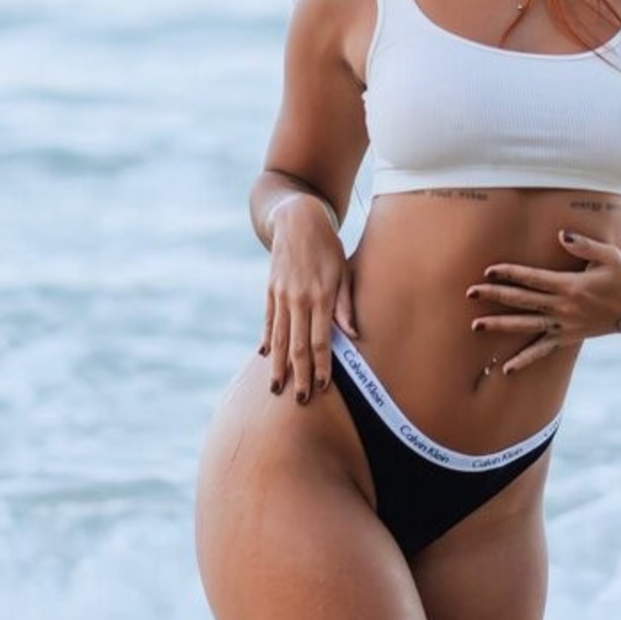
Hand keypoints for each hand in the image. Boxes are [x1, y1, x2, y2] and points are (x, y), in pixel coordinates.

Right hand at [259, 195, 358, 401]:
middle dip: (299, 375)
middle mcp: (298, 298)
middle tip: (299, 400)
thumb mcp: (343, 272)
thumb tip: (354, 336)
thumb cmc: (328, 248)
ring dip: (279, 365)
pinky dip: (268, 339)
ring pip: (280, 338)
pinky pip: (269, 321)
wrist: (298, 219)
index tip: (322, 387)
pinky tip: (266, 356)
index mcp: (320, 296)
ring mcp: (281, 295)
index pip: (321, 341)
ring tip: (276, 388)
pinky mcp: (270, 290)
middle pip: (298, 345)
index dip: (322, 366)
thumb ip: (345, 306)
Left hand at [465, 230, 620, 373]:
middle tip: (470, 292)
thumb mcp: (609, 255)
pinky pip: (543, 351)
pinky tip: (506, 368)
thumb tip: (561, 234)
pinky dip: (524, 360)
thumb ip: (584, 244)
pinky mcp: (568, 338)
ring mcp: (564, 325)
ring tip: (476, 325)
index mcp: (571, 286)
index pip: (533, 278)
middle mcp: (564, 308)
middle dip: (496, 296)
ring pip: (527, 326)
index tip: (489, 270)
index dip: (510, 273)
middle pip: (523, 301)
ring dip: (500, 325)